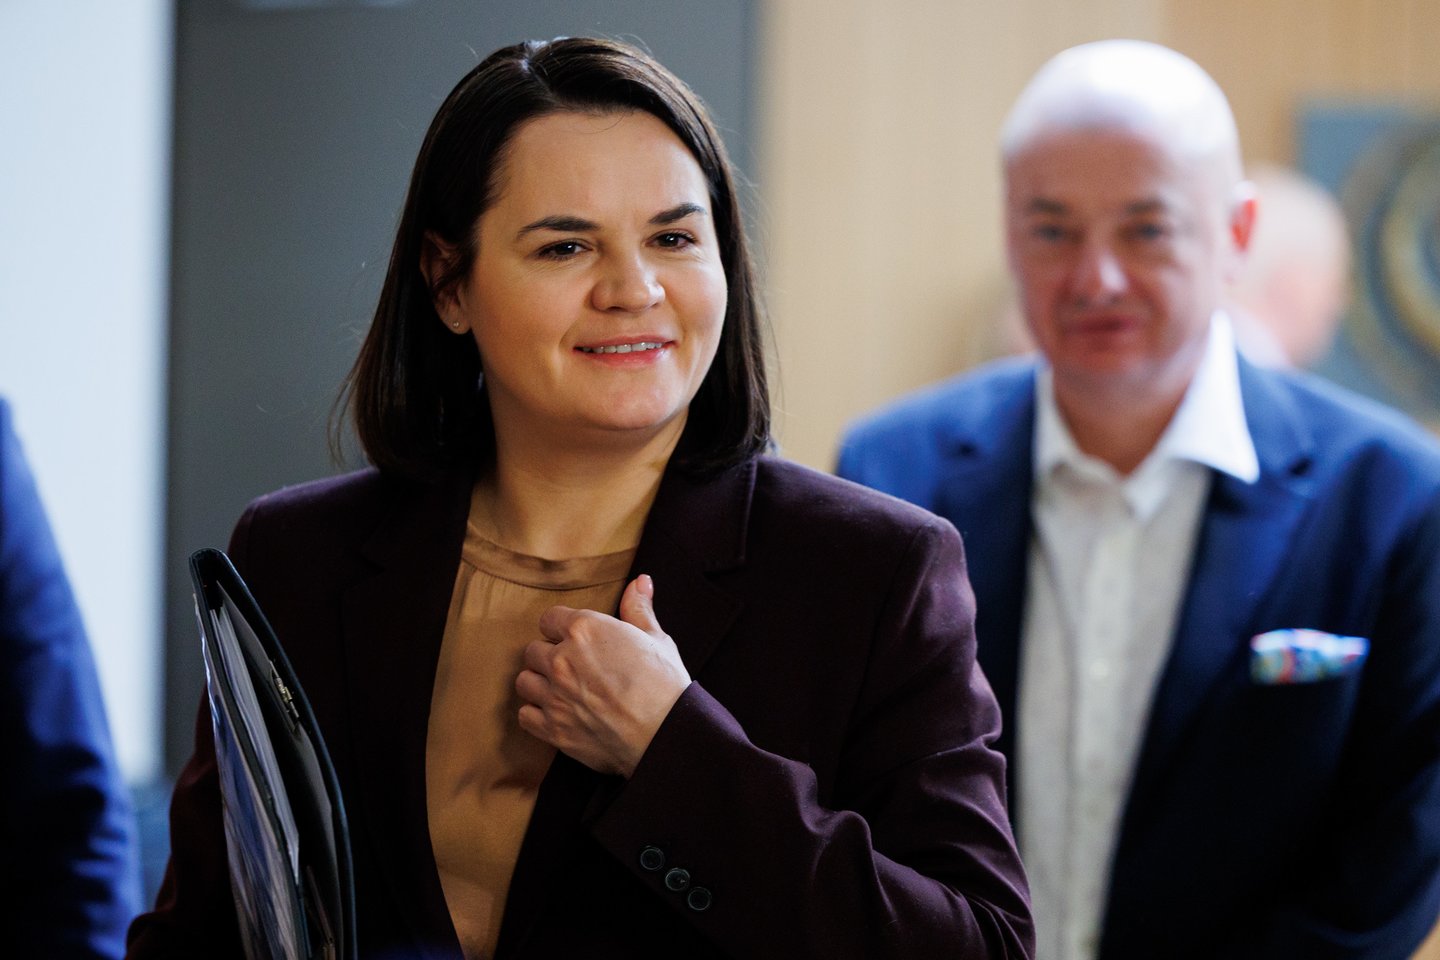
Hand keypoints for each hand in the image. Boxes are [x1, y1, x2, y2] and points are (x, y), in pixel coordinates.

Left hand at [515, 574, 690, 776]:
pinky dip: (536, 714)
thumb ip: (639, 609)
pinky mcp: (553, 728)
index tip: (571, 638)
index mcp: (586, 630)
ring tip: (558, 689)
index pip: (550, 618)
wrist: (666, 734)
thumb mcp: (656, 639)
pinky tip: (554, 713)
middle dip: (548, 656)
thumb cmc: (665, 685)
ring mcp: (554, 695)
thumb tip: (639, 582)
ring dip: (538, 683)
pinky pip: (524, 715)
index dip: (561, 628)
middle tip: (569, 666)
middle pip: (533, 650)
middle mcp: (562, 659)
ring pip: (524, 680)